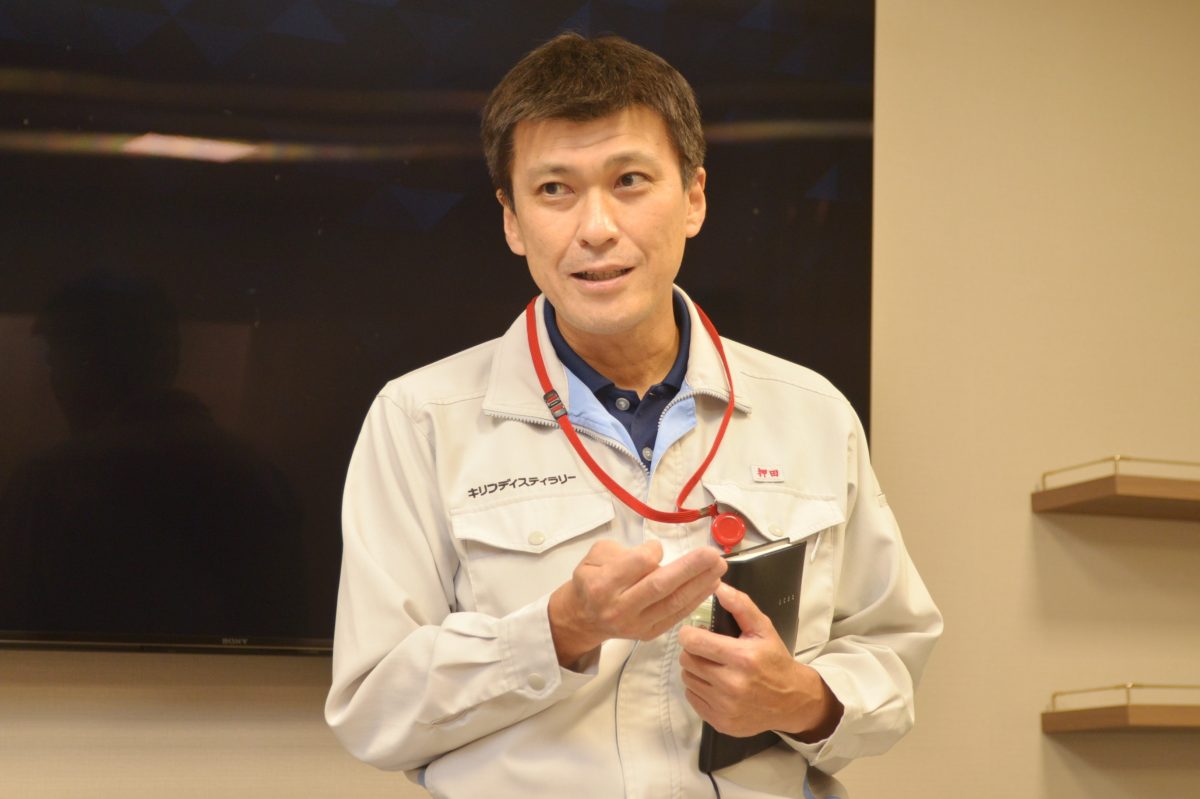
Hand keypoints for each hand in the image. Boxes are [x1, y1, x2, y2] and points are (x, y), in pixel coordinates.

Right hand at [549, 539, 726, 666]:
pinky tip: (710, 585)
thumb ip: (623, 551)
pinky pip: (676, 616)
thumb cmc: (592, 578)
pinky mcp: (648, 634)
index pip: (637, 565)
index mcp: (603, 584)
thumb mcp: (596, 555)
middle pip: (660, 586)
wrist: (583, 617)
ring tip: (719, 567)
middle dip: (690, 569)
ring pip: (673, 603)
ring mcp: (635, 624)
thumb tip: (655, 555)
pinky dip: (695, 600)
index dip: (654, 552)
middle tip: (712, 554)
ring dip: (700, 584)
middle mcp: (620, 607)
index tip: (658, 546)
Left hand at [678, 583, 842, 740]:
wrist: (791, 701)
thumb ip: (741, 606)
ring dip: (694, 670)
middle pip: (687, 660)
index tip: (696, 633)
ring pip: (687, 680)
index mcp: (742, 658)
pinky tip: (714, 684)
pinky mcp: (720, 723)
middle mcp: (732, 685)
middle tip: (706, 649)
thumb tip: (718, 587)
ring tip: (711, 666)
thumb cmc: (774, 661)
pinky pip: (692, 699)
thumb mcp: (764, 629)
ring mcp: (725, 707)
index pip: (694, 642)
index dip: (690, 634)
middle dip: (693, 651)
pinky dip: (698, 689)